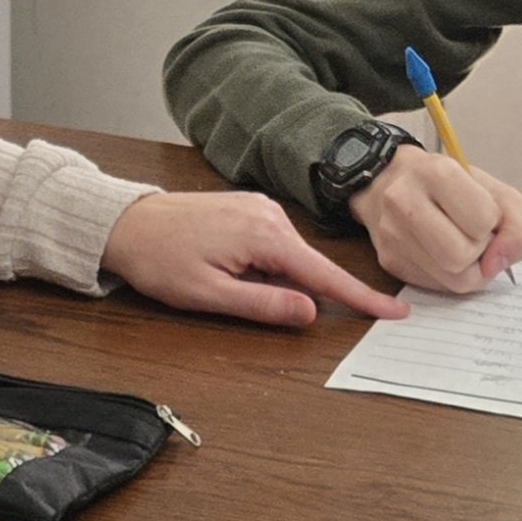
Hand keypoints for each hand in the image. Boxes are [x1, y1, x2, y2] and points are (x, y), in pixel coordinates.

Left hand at [102, 190, 409, 328]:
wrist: (127, 223)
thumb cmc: (161, 260)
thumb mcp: (211, 295)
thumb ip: (265, 304)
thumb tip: (311, 312)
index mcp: (266, 236)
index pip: (325, 276)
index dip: (361, 297)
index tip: (395, 310)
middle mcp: (271, 215)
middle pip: (307, 267)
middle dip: (295, 293)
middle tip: (240, 297)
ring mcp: (261, 208)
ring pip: (289, 258)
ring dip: (273, 280)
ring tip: (220, 280)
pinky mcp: (249, 208)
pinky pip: (273, 244)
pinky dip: (265, 265)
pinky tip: (228, 268)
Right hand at [349, 146, 521, 294]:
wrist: (393, 183)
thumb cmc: (453, 188)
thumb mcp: (497, 194)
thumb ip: (518, 228)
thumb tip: (499, 265)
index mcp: (436, 173)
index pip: (482, 222)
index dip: (491, 223)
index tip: (480, 212)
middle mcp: (404, 201)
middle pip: (461, 258)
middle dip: (478, 252)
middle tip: (471, 235)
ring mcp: (391, 233)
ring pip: (452, 280)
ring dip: (468, 269)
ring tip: (459, 246)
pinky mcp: (387, 260)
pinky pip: (435, 287)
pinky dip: (449, 277)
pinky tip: (442, 255)